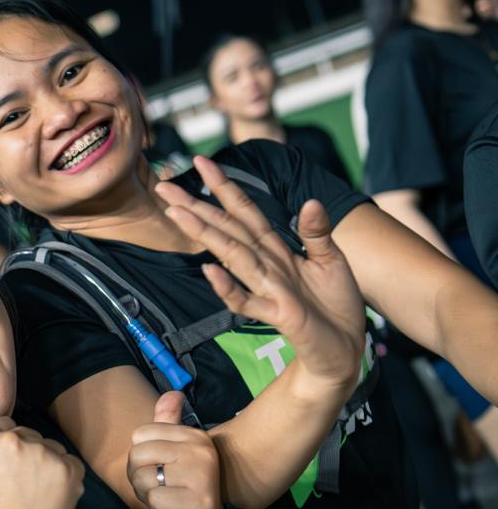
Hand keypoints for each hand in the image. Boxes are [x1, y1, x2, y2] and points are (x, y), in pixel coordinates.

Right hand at [0, 418, 80, 508]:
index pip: (2, 428)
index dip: (0, 452)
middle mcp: (13, 439)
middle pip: (26, 436)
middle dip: (22, 458)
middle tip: (11, 490)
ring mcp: (43, 455)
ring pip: (48, 450)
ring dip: (43, 469)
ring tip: (28, 496)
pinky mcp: (68, 471)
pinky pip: (70, 465)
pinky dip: (64, 481)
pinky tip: (47, 500)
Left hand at [127, 392, 226, 508]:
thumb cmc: (180, 493)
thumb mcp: (172, 455)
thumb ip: (167, 424)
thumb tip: (172, 393)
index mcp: (194, 437)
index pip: (139, 435)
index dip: (140, 458)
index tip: (160, 471)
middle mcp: (202, 451)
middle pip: (137, 455)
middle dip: (140, 478)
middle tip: (163, 489)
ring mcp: (203, 477)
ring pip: (142, 477)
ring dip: (148, 495)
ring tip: (168, 500)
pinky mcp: (198, 503)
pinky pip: (154, 498)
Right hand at [157, 156, 364, 390]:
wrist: (345, 347)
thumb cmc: (334, 305)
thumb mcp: (331, 260)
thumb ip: (316, 231)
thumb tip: (308, 201)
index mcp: (277, 248)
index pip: (245, 211)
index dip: (223, 186)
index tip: (201, 161)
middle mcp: (266, 266)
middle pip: (227, 230)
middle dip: (196, 207)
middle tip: (164, 188)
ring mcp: (268, 289)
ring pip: (232, 257)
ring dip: (206, 235)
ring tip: (178, 214)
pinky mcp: (278, 315)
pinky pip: (247, 301)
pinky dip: (229, 287)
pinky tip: (210, 271)